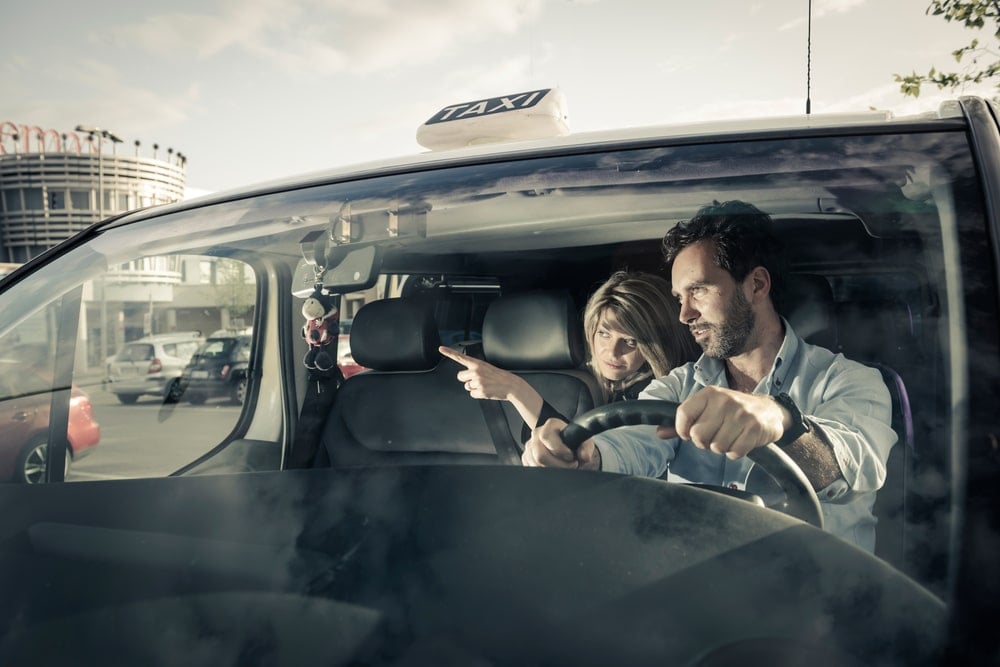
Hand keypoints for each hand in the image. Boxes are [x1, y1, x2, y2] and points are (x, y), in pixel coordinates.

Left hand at [438, 345, 521, 399]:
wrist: (511, 385)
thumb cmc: (499, 377)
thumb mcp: (487, 368)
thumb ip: (475, 369)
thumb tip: (465, 375)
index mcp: (477, 364)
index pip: (460, 357)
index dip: (449, 352)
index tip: (440, 348)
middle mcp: (476, 372)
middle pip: (460, 377)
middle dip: (466, 379)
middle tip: (477, 379)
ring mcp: (478, 382)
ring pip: (467, 387)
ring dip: (474, 387)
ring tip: (485, 385)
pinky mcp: (480, 391)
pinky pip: (472, 394)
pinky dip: (478, 394)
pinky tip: (486, 391)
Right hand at [523, 418, 601, 470]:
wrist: (567, 447)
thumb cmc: (574, 443)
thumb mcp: (584, 443)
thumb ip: (586, 448)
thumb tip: (584, 456)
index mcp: (550, 425)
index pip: (546, 437)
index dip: (560, 450)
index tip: (571, 456)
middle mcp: (537, 433)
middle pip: (540, 455)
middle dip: (557, 465)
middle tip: (569, 465)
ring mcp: (529, 446)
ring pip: (535, 464)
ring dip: (551, 470)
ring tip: (563, 467)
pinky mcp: (526, 457)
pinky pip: (532, 469)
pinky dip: (544, 473)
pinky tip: (553, 469)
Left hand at [654, 386, 786, 459]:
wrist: (769, 410)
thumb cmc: (731, 412)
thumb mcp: (707, 409)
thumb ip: (683, 422)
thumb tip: (659, 433)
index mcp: (709, 394)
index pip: (683, 413)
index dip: (682, 430)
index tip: (689, 434)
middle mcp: (724, 401)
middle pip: (699, 435)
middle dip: (704, 442)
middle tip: (714, 436)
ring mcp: (741, 414)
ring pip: (716, 446)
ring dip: (721, 448)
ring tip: (729, 438)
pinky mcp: (755, 428)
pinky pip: (734, 452)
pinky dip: (735, 452)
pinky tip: (740, 442)